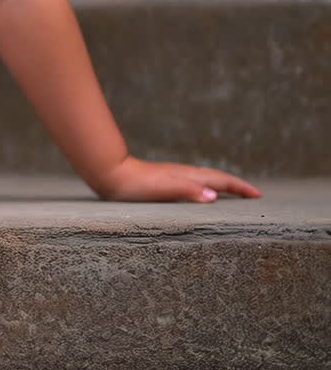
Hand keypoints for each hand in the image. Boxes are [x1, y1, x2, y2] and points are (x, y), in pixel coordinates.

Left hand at [92, 156, 261, 202]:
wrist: (111, 174)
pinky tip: (197, 192)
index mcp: (188, 176)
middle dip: (236, 186)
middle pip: (217, 178)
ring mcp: (174, 176)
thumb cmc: (135, 185)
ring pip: (205, 178)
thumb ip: (188, 191)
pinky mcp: (164, 180)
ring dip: (222, 185)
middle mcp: (184, 174)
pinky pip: (193, 183)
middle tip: (253, 194)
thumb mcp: (163, 190)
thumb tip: (215, 196)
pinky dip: (204, 187)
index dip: (241, 188)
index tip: (258, 195)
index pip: (222, 181)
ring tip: (232, 193)